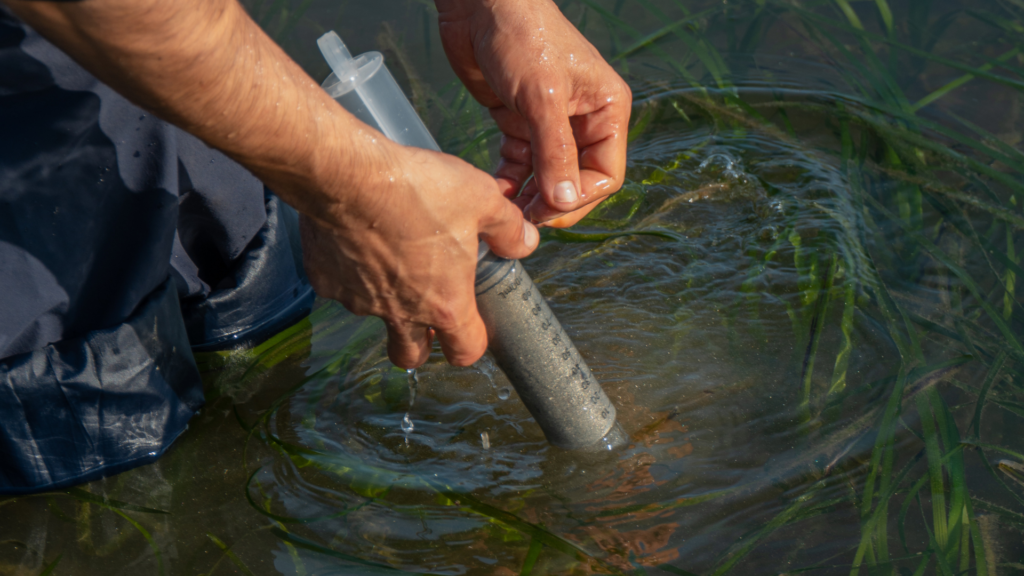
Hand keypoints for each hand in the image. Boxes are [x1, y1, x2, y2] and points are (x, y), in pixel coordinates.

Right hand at [301, 142, 538, 367]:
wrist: (348, 175)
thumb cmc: (419, 190)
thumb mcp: (482, 199)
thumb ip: (508, 228)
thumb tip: (524, 242)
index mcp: (444, 304)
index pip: (465, 352)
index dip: (472, 343)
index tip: (472, 325)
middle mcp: (400, 313)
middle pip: (410, 355)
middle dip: (422, 343)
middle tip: (428, 309)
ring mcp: (360, 301)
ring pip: (375, 316)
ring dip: (386, 299)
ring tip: (393, 256)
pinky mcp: (326, 281)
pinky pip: (341, 286)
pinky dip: (351, 272)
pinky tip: (359, 239)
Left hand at [436, 0, 630, 226]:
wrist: (479, 6)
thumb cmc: (521, 36)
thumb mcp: (542, 97)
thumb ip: (555, 152)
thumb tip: (565, 201)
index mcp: (606, 110)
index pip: (605, 173)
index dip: (579, 198)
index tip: (549, 211)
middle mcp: (583, 119)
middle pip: (577, 180)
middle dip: (554, 201)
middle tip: (526, 220)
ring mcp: (550, 122)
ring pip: (547, 175)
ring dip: (530, 196)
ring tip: (509, 211)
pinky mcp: (520, 122)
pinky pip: (522, 163)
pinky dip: (511, 179)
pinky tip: (496, 189)